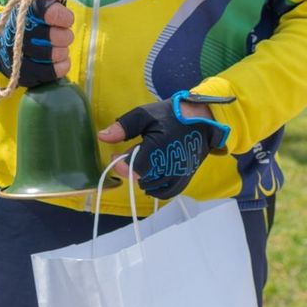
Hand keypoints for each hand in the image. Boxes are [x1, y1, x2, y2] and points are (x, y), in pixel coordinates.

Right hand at [0, 0, 73, 86]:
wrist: (3, 43)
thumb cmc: (28, 22)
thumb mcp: (36, 5)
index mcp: (24, 12)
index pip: (51, 12)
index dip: (64, 17)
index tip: (66, 19)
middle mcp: (19, 33)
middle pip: (54, 36)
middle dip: (65, 35)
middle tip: (64, 35)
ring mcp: (19, 55)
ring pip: (54, 54)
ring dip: (63, 51)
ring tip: (60, 47)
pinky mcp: (22, 74)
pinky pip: (51, 72)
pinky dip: (62, 66)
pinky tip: (62, 60)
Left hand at [98, 91, 234, 198]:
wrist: (204, 118)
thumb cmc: (172, 114)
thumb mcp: (145, 114)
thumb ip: (123, 127)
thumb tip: (102, 137)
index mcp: (158, 149)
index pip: (135, 169)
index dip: (122, 165)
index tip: (116, 154)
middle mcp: (170, 166)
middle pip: (142, 179)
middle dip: (132, 169)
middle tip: (132, 153)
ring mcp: (179, 175)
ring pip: (152, 188)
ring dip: (143, 178)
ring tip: (144, 161)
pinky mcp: (185, 179)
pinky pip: (166, 192)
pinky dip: (156, 187)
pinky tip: (152, 175)